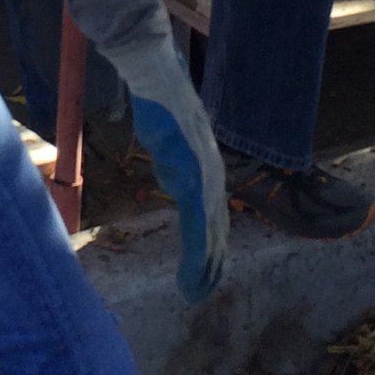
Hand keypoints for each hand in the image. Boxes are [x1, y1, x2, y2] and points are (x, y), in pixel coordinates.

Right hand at [104, 34, 228, 302]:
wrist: (158, 80)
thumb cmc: (161, 105)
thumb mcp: (173, 143)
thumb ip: (178, 163)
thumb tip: (175, 176)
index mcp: (210, 172)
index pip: (215, 218)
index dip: (213, 247)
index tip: (208, 271)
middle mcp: (214, 179)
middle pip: (217, 233)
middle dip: (212, 267)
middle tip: (201, 294)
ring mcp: (205, 181)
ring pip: (209, 238)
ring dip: (204, 270)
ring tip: (194, 294)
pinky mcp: (191, 181)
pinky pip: (196, 228)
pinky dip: (196, 256)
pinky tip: (192, 275)